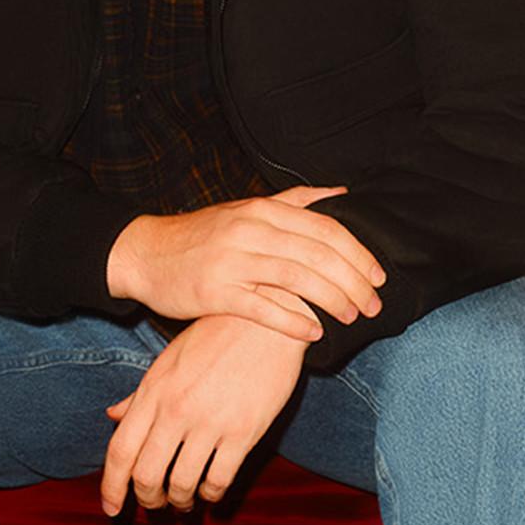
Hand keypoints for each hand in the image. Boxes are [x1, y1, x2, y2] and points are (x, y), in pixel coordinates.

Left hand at [99, 314, 307, 516]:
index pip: (120, 450)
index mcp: (153, 391)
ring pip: (181, 483)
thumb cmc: (215, 335)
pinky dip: (211, 495)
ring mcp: (209, 422)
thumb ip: (140, 394)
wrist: (266, 319)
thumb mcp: (169, 360)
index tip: (110, 509)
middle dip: (147, 499)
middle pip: (146, 475)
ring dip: (180, 500)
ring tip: (184, 500)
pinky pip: (219, 479)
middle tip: (154, 504)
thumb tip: (112, 417)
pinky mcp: (243, 431)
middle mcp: (175, 409)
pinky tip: (211, 492)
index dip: (111, 487)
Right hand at [106, 186, 385, 345]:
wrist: (146, 253)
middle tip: (374, 305)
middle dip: (354, 282)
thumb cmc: (204, 234)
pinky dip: (293, 320)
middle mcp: (251, 231)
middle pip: (318, 255)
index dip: (358, 254)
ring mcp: (232, 261)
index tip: (379, 277)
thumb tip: (339, 192)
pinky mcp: (215, 292)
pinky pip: (263, 307)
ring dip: (332, 301)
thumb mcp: (247, 208)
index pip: (325, 229)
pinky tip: (314, 332)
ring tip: (351, 318)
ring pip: (297, 279)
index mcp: (263, 210)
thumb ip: (294, 201)